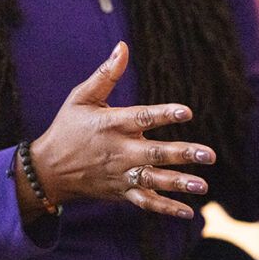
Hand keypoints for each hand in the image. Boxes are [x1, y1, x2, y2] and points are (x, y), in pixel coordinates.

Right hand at [21, 41, 214, 221]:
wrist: (49, 170)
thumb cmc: (68, 127)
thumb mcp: (81, 97)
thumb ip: (105, 75)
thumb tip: (123, 47)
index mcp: (111, 125)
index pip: (141, 118)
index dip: (163, 114)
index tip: (186, 112)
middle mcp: (119, 152)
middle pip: (154, 154)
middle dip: (182, 154)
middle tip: (210, 154)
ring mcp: (121, 175)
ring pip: (154, 181)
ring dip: (179, 184)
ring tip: (204, 185)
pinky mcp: (122, 192)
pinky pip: (146, 202)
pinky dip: (165, 209)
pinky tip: (188, 212)